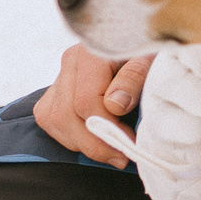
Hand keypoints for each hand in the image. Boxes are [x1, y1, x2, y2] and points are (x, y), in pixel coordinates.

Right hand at [36, 42, 152, 165]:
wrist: (140, 43)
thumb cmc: (149, 53)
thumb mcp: (151, 60)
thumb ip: (134, 78)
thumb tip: (115, 105)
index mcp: (90, 53)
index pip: (85, 101)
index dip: (106, 128)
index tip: (130, 140)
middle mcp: (69, 62)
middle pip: (65, 115)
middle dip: (93, 143)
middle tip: (121, 156)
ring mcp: (59, 76)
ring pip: (54, 121)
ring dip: (82, 143)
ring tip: (112, 149)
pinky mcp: (54, 92)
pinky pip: (49, 121)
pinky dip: (70, 137)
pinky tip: (94, 138)